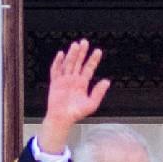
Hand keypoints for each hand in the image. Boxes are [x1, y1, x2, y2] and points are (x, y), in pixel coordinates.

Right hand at [36, 39, 110, 155]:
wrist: (62, 119)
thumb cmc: (76, 113)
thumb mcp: (92, 104)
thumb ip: (99, 92)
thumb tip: (107, 81)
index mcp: (82, 83)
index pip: (89, 68)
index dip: (93, 60)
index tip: (98, 51)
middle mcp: (73, 79)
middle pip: (78, 63)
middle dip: (82, 52)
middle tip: (85, 42)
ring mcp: (64, 80)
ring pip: (68, 64)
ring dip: (72, 54)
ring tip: (75, 45)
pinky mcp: (55, 83)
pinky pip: (56, 70)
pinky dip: (58, 62)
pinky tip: (61, 54)